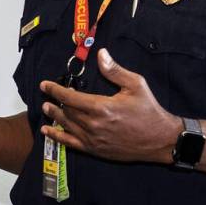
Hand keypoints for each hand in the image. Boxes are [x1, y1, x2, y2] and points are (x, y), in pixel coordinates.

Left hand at [39, 49, 179, 162]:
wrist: (159, 139)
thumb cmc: (149, 111)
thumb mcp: (136, 85)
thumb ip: (115, 70)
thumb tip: (102, 54)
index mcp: (102, 107)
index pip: (71, 97)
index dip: (56, 90)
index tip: (46, 85)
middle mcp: (94, 124)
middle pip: (67, 112)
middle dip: (55, 102)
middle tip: (47, 96)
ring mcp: (93, 139)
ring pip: (67, 126)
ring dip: (55, 116)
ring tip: (46, 109)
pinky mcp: (96, 150)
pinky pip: (71, 143)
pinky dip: (58, 137)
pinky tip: (49, 131)